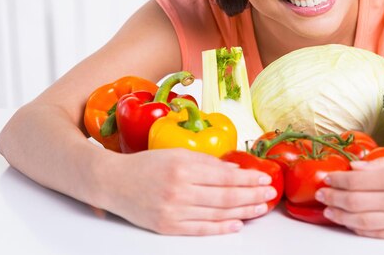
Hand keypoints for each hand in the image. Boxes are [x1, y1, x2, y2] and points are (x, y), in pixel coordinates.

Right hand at [100, 148, 277, 234]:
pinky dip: (221, 228)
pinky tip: (237, 224)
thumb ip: (206, 162)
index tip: (264, 177)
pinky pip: (200, 229)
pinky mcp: (167, 226)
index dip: (248, 178)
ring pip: (217, 214)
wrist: (112, 182)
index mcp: (183, 168)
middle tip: (270, 193)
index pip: (225, 176)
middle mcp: (179, 190)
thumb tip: (235, 170)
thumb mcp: (176, 154)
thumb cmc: (145, 165)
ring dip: (243, 211)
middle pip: (225, 196)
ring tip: (261, 208)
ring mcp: (173, 211)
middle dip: (252, 195)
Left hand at [316, 149, 383, 239]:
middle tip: (321, 195)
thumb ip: (380, 163)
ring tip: (329, 212)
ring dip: (342, 217)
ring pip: (363, 223)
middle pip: (355, 204)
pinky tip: (351, 223)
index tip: (326, 178)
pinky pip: (380, 235)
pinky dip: (361, 230)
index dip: (336, 181)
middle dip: (333, 199)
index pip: (356, 182)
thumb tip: (353, 168)